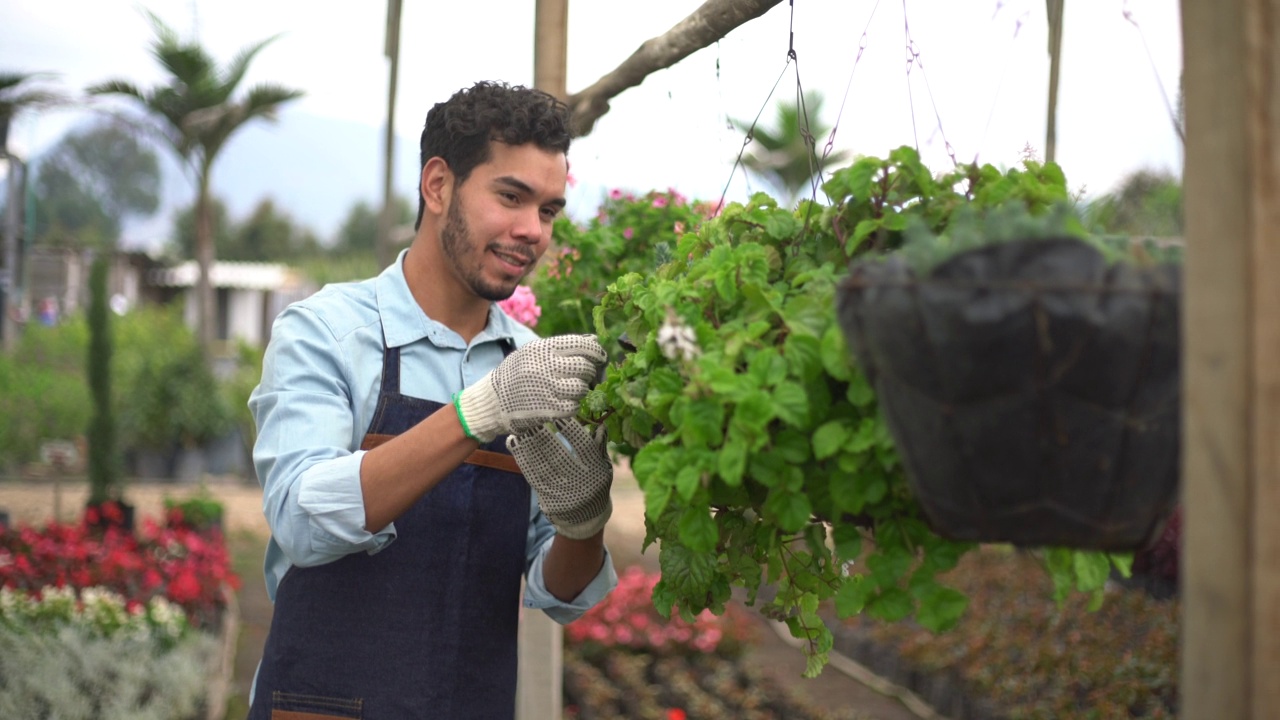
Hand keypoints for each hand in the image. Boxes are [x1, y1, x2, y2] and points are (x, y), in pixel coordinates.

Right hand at [453, 334, 606, 442]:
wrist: (492, 400)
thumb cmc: (516, 374)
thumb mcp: (534, 353)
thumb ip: (562, 347)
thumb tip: (593, 341)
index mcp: (542, 349)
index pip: (581, 345)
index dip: (596, 351)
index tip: (599, 357)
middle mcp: (546, 367)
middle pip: (584, 367)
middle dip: (589, 372)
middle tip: (583, 376)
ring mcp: (547, 389)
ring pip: (581, 387)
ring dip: (580, 390)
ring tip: (570, 389)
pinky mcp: (548, 409)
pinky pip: (574, 406)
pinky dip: (573, 405)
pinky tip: (564, 402)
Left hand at [507, 418, 612, 539]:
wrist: (584, 517)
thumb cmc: (595, 484)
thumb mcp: (604, 467)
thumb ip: (600, 447)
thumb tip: (600, 425)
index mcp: (596, 472)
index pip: (583, 447)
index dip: (572, 431)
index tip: (559, 416)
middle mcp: (579, 482)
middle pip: (559, 455)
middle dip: (545, 436)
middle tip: (534, 418)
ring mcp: (561, 491)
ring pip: (543, 464)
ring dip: (530, 444)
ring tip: (522, 427)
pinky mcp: (546, 496)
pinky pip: (532, 474)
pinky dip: (522, 457)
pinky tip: (515, 443)